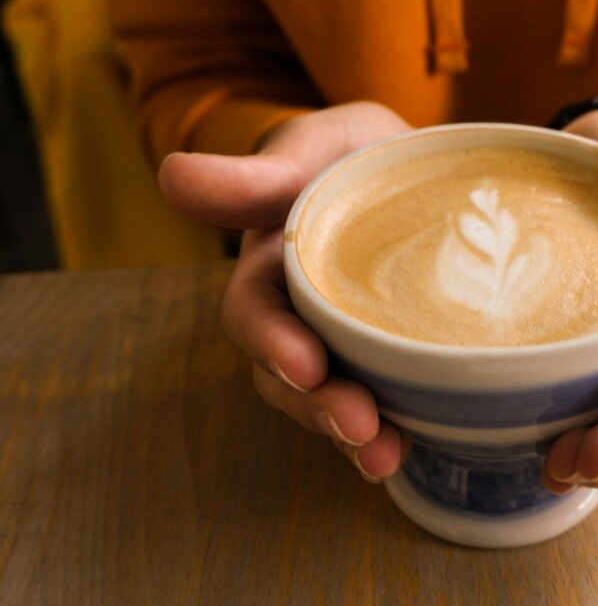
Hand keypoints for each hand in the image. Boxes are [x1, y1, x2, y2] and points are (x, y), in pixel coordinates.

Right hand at [159, 102, 412, 481]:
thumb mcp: (315, 151)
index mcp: (272, 268)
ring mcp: (343, 346)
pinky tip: (412, 448)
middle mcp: (300, 318)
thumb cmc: (351, 158)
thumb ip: (257, 173)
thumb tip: (173, 174)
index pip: (255, 312)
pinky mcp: (387, 363)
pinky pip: (381, 405)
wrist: (416, 175)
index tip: (305, 364)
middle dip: (317, 406)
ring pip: (329, 400)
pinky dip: (392, 430)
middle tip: (358, 426)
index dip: (272, 341)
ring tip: (385, 454)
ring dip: (352, 434)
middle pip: (289, 375)